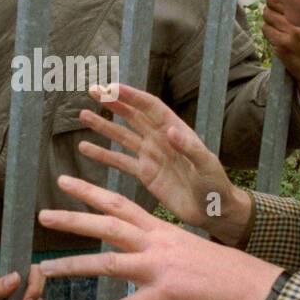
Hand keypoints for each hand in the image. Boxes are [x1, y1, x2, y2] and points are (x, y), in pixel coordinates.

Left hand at [37, 175, 280, 299]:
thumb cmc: (218, 267)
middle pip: (108, 225)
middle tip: (42, 214)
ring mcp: (159, 268)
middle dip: (73, 219)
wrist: (247, 283)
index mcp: (159, 229)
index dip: (90, 192)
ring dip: (74, 265)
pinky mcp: (165, 295)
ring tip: (44, 269)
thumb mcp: (183, 244)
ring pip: (108, 264)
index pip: (119, 204)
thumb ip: (156, 243)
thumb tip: (133, 245)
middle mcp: (155, 243)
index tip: (64, 182)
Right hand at [72, 83, 250, 243]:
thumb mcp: (206, 165)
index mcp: (175, 131)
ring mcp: (151, 156)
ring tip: (83, 115)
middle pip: (132, 116)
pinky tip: (85, 148)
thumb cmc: (216, 186)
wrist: (213, 211)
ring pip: (122, 136)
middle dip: (113, 103)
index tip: (111, 87)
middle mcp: (160, 139)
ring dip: (104, 125)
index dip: (131, 96)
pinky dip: (103, 154)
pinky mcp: (145, 174)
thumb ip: (189, 147)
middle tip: (92, 91)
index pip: (150, 107)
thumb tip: (170, 130)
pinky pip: (120, 161)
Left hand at [261, 0, 299, 98]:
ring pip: (267, 20)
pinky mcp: (282, 48)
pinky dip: (269, 35)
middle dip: (269, 10)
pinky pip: (267, 33)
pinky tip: (278, 39)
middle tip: (274, 16)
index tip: (276, 2)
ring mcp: (291, 37)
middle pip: (271, 7)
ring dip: (269, 23)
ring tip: (277, 29)